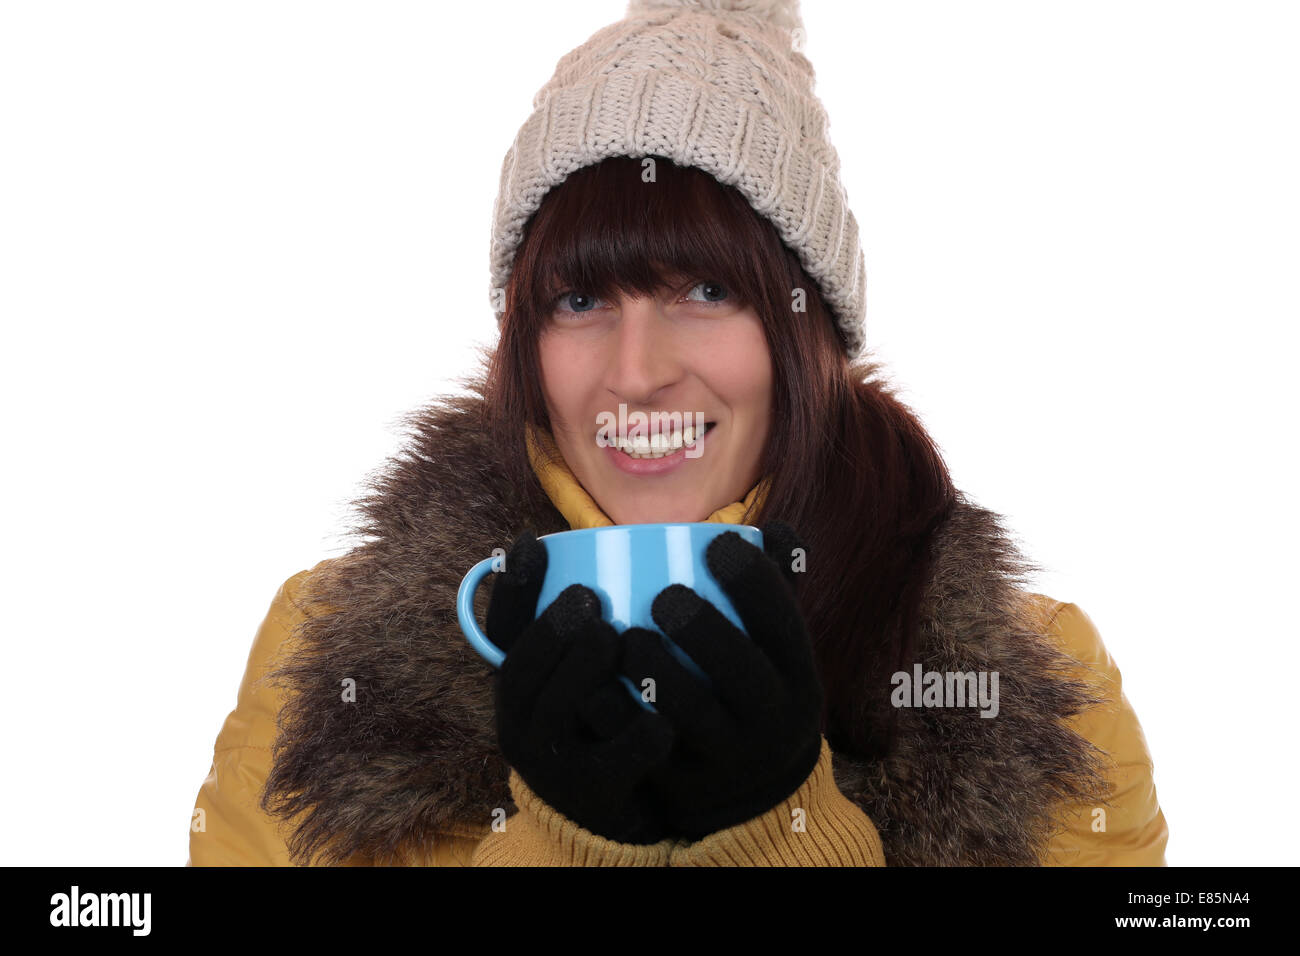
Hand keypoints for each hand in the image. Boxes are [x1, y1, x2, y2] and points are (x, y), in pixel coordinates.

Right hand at [486, 531, 674, 844]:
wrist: (616, 820)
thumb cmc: (608, 726)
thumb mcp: (591, 675)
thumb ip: (595, 623)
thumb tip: (616, 543)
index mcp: (522, 688)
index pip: (501, 636)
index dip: (511, 590)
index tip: (530, 543)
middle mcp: (524, 725)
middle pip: (521, 675)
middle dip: (549, 631)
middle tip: (587, 597)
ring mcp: (554, 765)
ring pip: (555, 716)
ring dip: (579, 673)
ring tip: (612, 637)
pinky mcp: (593, 797)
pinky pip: (611, 768)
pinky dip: (636, 741)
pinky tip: (662, 719)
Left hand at [621, 522, 823, 839]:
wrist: (752, 787)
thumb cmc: (753, 685)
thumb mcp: (775, 648)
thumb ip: (774, 589)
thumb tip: (776, 529)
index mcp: (796, 674)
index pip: (784, 622)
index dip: (755, 580)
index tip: (717, 543)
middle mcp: (772, 719)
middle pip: (742, 671)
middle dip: (703, 629)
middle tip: (664, 597)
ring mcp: (729, 757)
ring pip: (694, 715)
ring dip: (657, 672)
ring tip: (627, 638)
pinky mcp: (684, 785)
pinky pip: (646, 751)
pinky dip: (617, 717)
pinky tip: (591, 686)